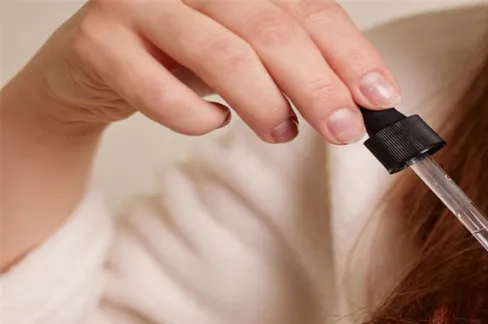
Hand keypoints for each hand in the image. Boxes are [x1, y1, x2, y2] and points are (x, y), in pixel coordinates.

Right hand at [12, 0, 397, 142]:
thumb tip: (364, 101)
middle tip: (344, 129)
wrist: (91, 67)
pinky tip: (212, 122)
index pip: (307, 8)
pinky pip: (158, 89)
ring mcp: (139, 2)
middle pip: (270, 30)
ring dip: (264, 103)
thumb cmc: (180, 56)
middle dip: (317, 86)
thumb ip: (301, 63)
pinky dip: (195, 117)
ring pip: (221, 55)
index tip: (379, 96)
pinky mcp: (100, 40)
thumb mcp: (248, 50)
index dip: (349, 53)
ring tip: (282, 131)